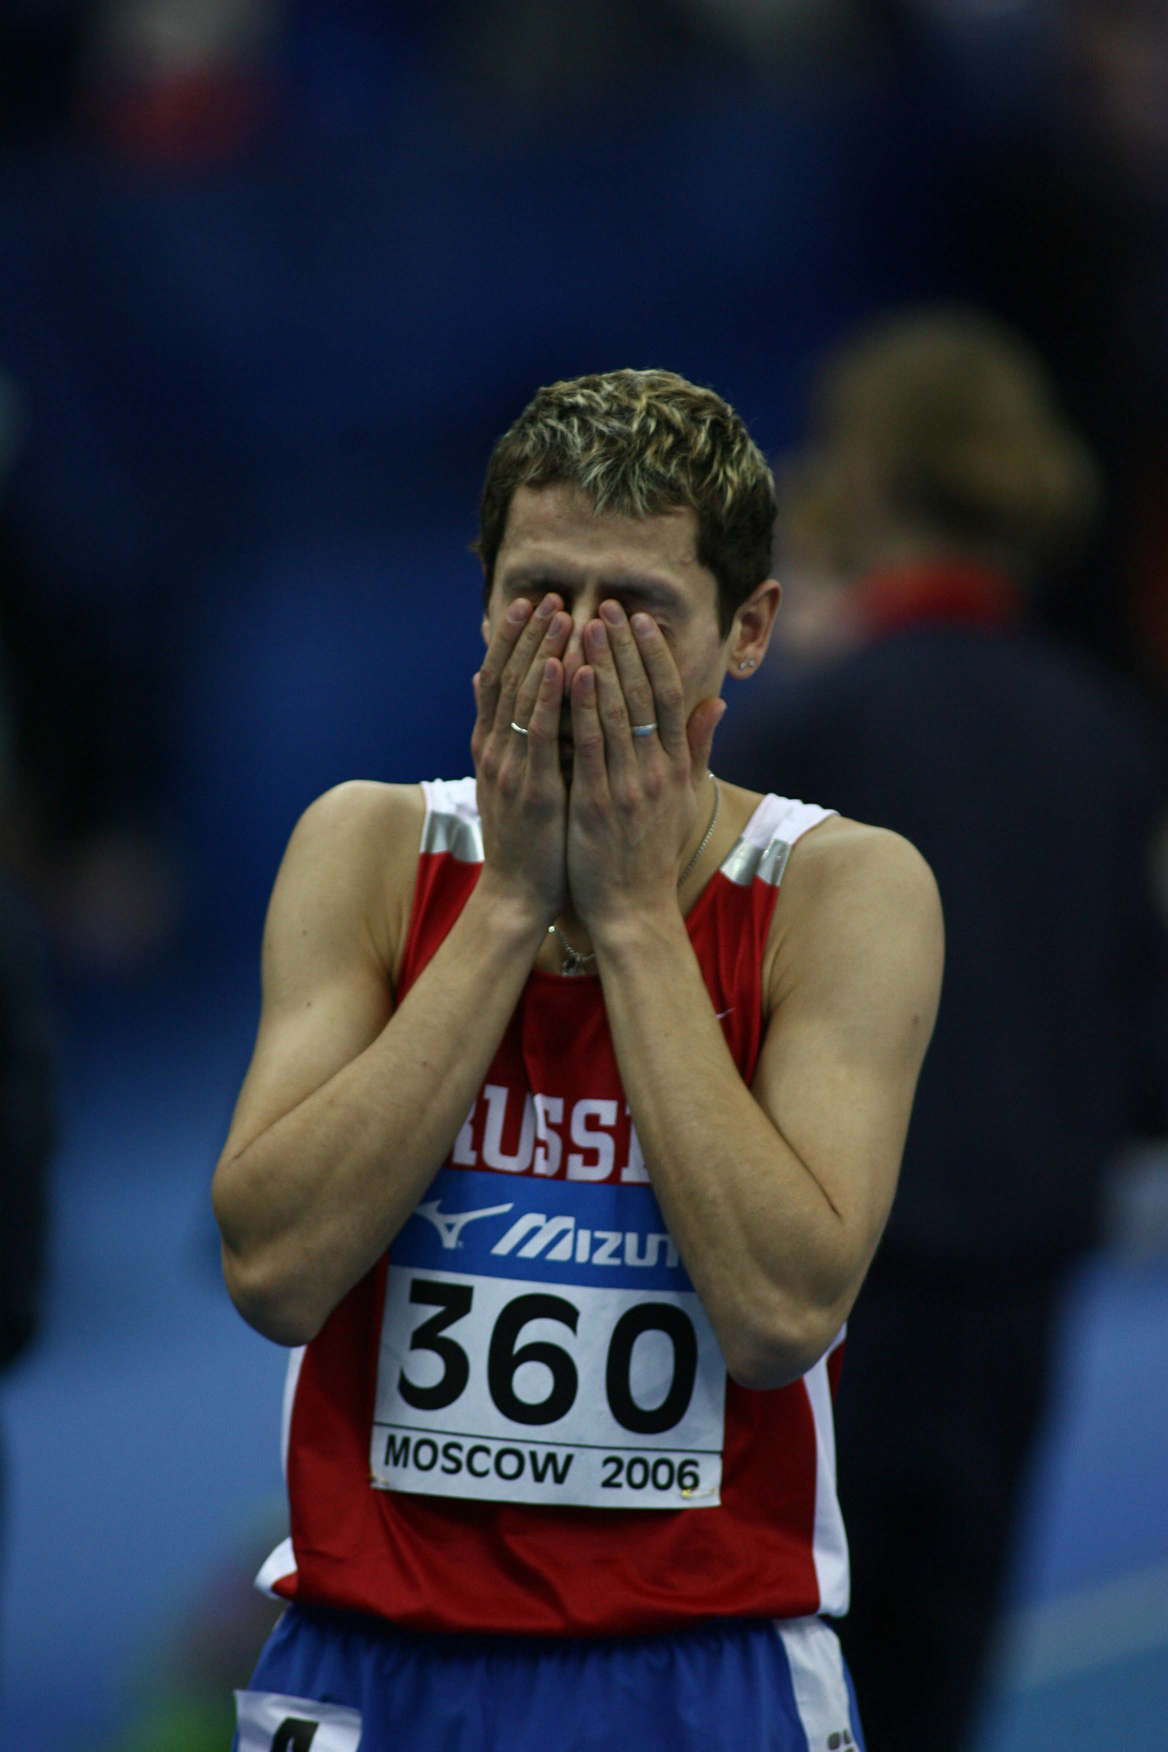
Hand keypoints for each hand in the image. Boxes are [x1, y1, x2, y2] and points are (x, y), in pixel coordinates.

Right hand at [471, 594, 571, 923]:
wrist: (519, 897)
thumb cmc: (530, 844)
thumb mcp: (518, 785)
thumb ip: (513, 742)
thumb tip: (496, 698)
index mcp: (494, 749)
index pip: (499, 682)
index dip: (515, 641)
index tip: (533, 605)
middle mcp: (495, 751)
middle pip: (507, 679)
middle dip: (527, 635)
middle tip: (546, 595)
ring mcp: (510, 768)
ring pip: (522, 696)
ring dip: (539, 651)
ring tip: (557, 613)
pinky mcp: (532, 787)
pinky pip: (539, 732)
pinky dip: (546, 696)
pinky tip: (558, 664)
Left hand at [565, 603, 723, 930]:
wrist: (632, 910)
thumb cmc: (649, 853)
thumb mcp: (681, 798)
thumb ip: (697, 747)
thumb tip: (718, 702)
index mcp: (675, 766)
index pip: (668, 696)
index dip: (654, 653)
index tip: (640, 619)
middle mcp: (656, 771)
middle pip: (643, 695)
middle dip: (624, 646)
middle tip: (607, 605)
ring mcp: (628, 786)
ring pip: (616, 712)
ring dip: (602, 663)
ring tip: (586, 623)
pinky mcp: (599, 804)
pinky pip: (590, 747)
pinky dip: (583, 708)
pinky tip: (573, 675)